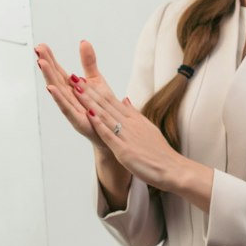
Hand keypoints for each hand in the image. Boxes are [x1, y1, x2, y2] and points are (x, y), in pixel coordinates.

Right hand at [35, 41, 109, 151]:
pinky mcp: (78, 121)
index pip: (59, 71)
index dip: (50, 58)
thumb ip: (88, 62)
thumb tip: (83, 41)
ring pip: (58, 91)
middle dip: (46, 64)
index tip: (41, 46)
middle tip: (37, 50)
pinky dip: (58, 98)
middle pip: (55, 78)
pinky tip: (51, 88)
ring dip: (49, 77)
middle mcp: (69, 98)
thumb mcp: (95, 80)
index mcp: (72, 88)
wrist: (113, 133)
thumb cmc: (102, 108)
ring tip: (41, 63)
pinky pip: (66, 108)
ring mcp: (71, 109)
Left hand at [69, 70, 213, 207]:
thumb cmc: (159, 152)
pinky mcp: (125, 150)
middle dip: (88, 90)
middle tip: (72, 77)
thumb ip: (134, 114)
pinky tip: (89, 114)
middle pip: (105, 103)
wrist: (172, 168)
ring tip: (76, 89)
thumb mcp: (147, 127)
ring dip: (90, 102)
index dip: (95, 90)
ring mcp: (127, 136)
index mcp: (133, 119)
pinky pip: (110, 135)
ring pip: (105, 115)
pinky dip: (99, 124)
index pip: (111, 100)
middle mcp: (129, 123)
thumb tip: (125, 99)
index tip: (81, 80)